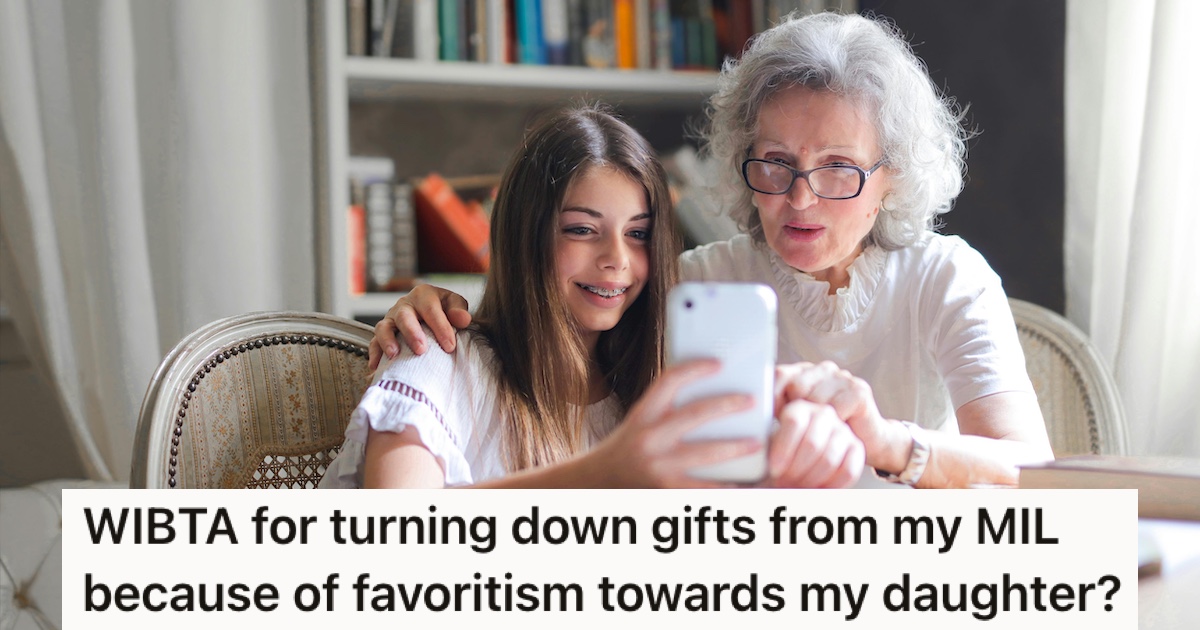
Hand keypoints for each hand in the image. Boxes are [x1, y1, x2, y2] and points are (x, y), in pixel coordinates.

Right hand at [368, 284, 472, 369]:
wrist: (428, 312)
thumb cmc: (443, 309)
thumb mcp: (453, 304)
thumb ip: (458, 310)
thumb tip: (463, 319)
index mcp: (423, 295)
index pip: (431, 310)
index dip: (440, 328)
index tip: (450, 346)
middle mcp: (404, 305)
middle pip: (404, 317)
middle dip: (412, 333)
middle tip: (421, 350)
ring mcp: (391, 319)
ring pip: (384, 327)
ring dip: (388, 341)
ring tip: (394, 355)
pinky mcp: (382, 333)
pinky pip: (374, 342)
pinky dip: (375, 354)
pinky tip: (377, 367)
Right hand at [584, 360, 761, 487]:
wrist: (596, 483)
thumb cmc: (625, 449)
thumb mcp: (639, 422)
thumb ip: (666, 410)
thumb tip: (707, 391)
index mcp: (642, 415)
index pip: (669, 381)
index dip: (695, 369)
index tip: (718, 364)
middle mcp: (648, 438)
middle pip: (695, 414)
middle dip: (727, 405)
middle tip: (751, 401)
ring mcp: (658, 467)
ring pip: (706, 454)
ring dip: (735, 448)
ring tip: (756, 443)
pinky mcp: (667, 492)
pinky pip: (704, 488)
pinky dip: (725, 486)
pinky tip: (743, 483)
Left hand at [764, 398, 863, 487]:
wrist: (803, 462)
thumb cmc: (780, 455)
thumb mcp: (768, 446)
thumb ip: (765, 446)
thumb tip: (760, 452)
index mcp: (798, 407)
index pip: (794, 422)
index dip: (783, 449)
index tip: (774, 470)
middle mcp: (823, 413)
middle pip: (812, 443)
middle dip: (795, 470)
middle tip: (783, 483)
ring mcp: (843, 429)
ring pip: (829, 459)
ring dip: (810, 480)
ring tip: (796, 488)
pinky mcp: (857, 447)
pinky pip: (848, 470)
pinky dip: (830, 486)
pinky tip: (816, 490)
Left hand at [774, 361, 887, 465]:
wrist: (868, 442)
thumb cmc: (826, 433)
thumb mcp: (798, 420)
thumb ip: (778, 410)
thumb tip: (753, 413)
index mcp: (803, 372)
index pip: (779, 375)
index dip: (772, 397)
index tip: (772, 419)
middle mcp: (823, 369)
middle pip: (796, 386)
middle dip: (796, 412)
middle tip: (802, 431)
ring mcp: (842, 377)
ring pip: (815, 399)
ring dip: (816, 422)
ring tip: (821, 432)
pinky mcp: (859, 390)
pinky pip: (835, 409)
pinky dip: (834, 425)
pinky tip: (838, 429)